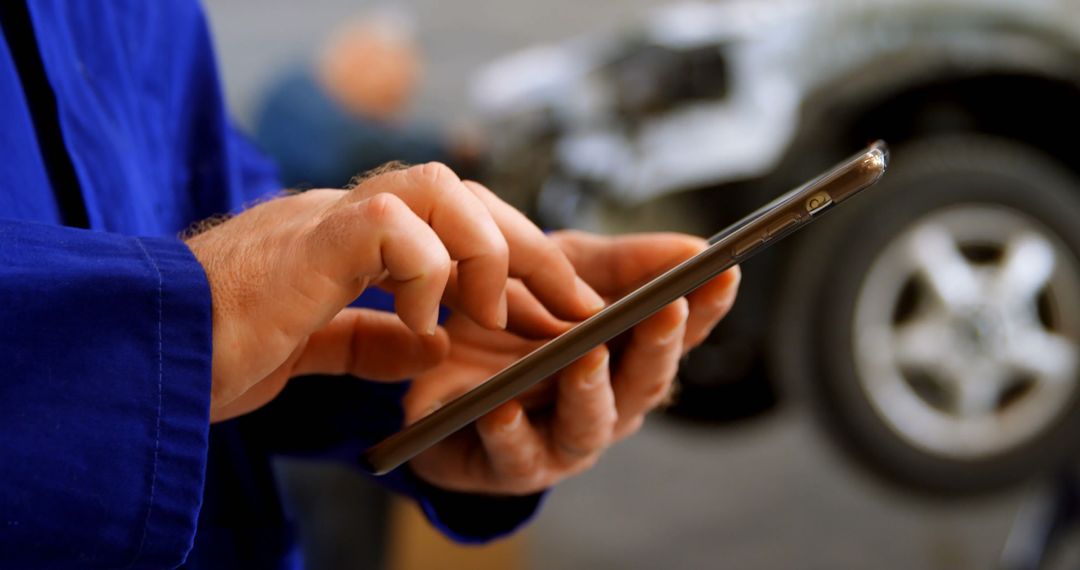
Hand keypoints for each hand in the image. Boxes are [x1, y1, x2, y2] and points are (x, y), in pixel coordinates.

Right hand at [184, 164, 603, 421]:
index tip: (558, 304)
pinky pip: (386, 225)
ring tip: (491, 313)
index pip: (450, 215)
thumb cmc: (216, 349)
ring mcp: (322, 218)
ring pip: (432, 186)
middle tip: (568, 304)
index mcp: (348, 236)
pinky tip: (421, 326)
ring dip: (483, 251)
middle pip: (457, 188)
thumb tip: (432, 343)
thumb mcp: (313, 347)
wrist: (143, 359)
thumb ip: (371, 338)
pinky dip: (423, 276)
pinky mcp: (302, 242)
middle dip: (526, 245)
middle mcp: (341, 214)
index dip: (512, 253)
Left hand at [405, 230, 740, 494]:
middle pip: (645, 382)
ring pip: (590, 426)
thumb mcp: (564, 270)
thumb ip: (624, 262)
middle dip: (658, 346)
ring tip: (586, 357)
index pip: (679, 332)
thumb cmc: (516, 317)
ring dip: (591, 392)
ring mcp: (562, 440)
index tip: (724, 271)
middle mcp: (608, 403)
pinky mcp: (511, 467)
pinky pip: (515, 456)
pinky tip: (501, 409)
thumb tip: (693, 248)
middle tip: (666, 309)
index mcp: (627, 356)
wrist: (440, 366)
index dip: (706, 305)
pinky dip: (511, 435)